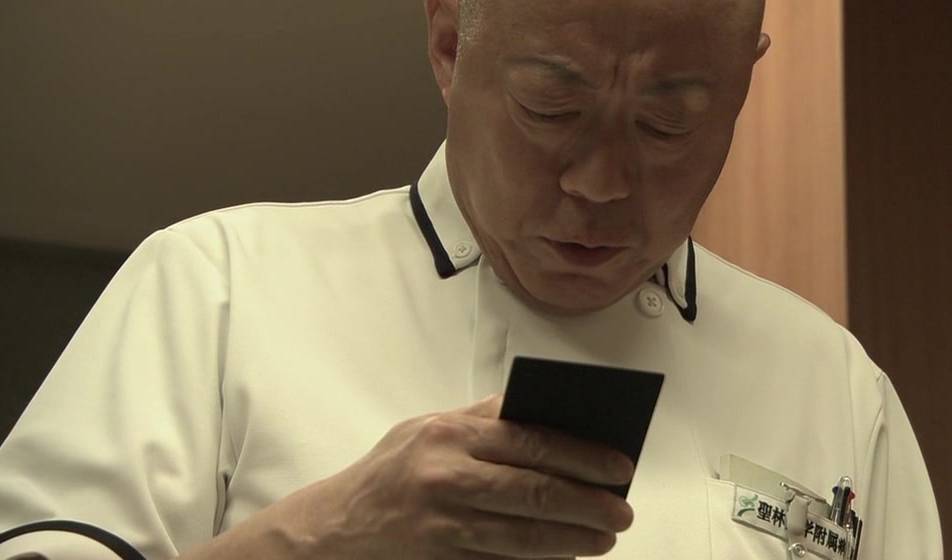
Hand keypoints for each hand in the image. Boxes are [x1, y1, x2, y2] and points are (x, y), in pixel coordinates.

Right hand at [304, 394, 635, 558]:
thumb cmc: (387, 475)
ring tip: (602, 539)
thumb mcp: (427, 429)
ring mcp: (441, 527)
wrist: (330, 531)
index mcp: (449, 435)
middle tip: (621, 512)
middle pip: (535, 493)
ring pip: (523, 538)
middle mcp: (445, 478)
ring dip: (572, 542)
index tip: (620, 467)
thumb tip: (547, 410)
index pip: (532, 441)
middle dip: (589, 505)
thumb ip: (484, 418)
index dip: (584, 456)